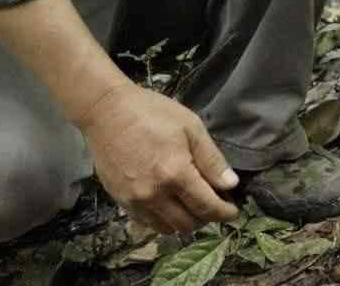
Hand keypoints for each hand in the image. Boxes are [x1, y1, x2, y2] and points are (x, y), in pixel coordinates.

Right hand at [79, 84, 240, 232]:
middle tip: (213, 204)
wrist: (106, 112)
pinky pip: (147, 223)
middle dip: (206, 217)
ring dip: (184, 222)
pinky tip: (169, 205)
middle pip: (188, 223)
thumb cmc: (152, 112)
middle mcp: (154, 194)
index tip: (233, 210)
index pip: (206, 206)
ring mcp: (135, 200)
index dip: (224, 212)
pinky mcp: (120, 201)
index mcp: (175, 173)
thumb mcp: (190, 127)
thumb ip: (211, 159)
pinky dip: (162, 220)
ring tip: (191, 205)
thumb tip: (231, 184)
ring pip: (167, 228)